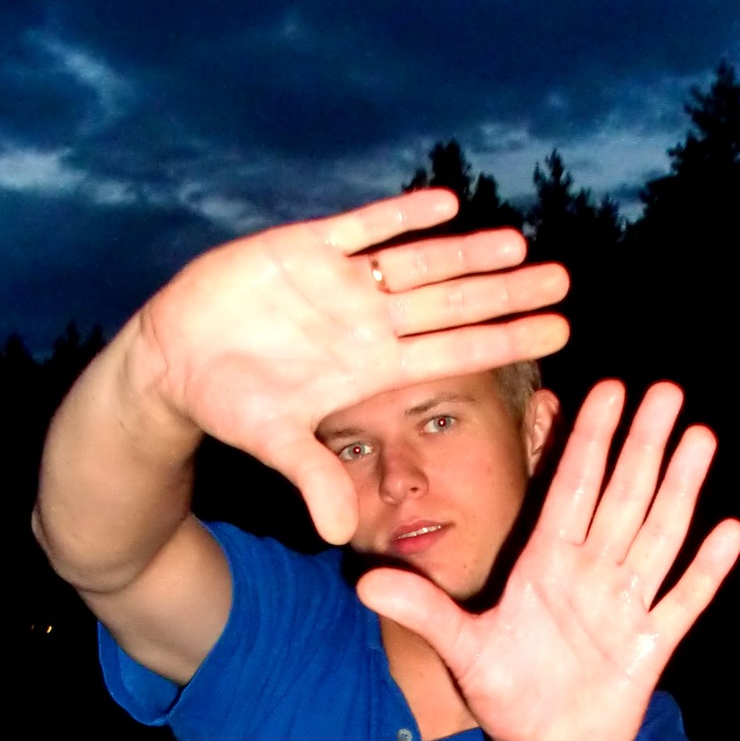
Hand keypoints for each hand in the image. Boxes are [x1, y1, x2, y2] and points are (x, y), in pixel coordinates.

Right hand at [135, 189, 569, 543]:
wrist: (175, 361)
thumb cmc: (228, 404)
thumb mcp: (274, 445)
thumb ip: (313, 480)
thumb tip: (339, 537)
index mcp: (370, 367)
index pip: (453, 353)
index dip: (503, 340)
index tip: (558, 332)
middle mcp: (367, 322)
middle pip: (451, 304)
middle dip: (505, 292)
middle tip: (564, 280)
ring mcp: (340, 283)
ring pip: (417, 262)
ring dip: (465, 252)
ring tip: (519, 242)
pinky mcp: (304, 248)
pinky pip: (361, 227)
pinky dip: (398, 215)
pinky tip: (444, 203)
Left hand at [355, 381, 739, 740]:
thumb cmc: (507, 695)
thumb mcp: (462, 650)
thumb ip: (423, 611)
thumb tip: (363, 582)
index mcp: (545, 565)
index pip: (569, 489)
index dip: (586, 440)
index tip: (604, 389)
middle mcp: (590, 574)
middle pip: (621, 496)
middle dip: (642, 444)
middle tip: (665, 390)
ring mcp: (624, 605)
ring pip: (657, 534)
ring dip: (679, 488)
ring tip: (699, 437)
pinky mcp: (650, 645)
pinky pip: (682, 600)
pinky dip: (705, 569)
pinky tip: (729, 531)